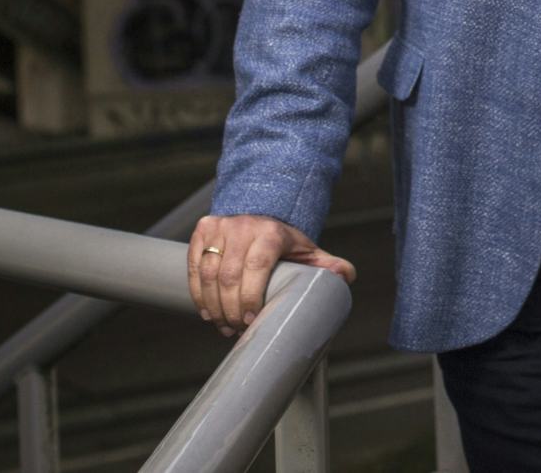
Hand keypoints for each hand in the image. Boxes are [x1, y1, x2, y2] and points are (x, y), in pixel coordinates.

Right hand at [187, 213, 355, 336]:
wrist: (261, 209)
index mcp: (271, 233)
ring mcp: (221, 227)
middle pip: (229, 276)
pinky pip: (194, 266)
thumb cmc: (286, 239)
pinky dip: (197, 292)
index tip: (250, 322)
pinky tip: (206, 311)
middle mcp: (243, 227)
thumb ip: (327, 265)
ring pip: (208, 274)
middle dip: (230, 310)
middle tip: (236, 330)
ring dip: (213, 306)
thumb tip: (346, 277)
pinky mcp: (203, 230)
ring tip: (223, 325)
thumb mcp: (308, 250)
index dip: (250, 298)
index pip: (257, 267)